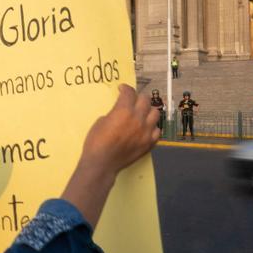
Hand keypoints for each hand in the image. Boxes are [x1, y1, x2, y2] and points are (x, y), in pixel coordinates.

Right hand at [62, 85, 159, 226]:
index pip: (129, 93)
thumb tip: (120, 112)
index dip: (125, 88)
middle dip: (137, 97)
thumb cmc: (96, 142)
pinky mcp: (149, 143)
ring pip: (155, 113)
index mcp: (124, 110)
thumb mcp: (101, 121)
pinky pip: (157, 131)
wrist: (101, 164)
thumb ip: (114, 113)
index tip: (122, 89)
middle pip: (145, 99)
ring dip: (148, 111)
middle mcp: (138, 119)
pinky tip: (145, 128)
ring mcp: (146, 132)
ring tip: (141, 113)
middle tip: (132, 100)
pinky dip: (152, 127)